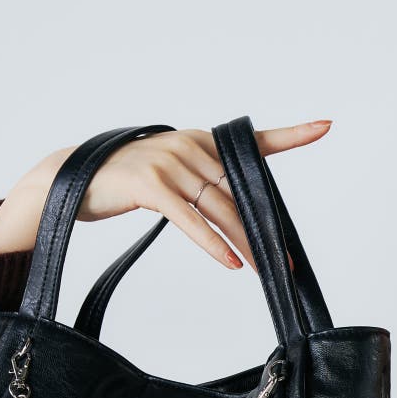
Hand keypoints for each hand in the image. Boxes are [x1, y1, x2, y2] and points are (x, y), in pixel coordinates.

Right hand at [0, 121, 333, 268]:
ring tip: (265, 270)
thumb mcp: (168, 175)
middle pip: (239, 193)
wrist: (72, 179)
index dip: (290, 135)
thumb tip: (233, 215)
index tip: (324, 127)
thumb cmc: (123, 182)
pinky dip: (212, 243)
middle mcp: (189, 146)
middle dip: (264, 230)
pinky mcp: (150, 186)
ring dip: (245, 244)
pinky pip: (191, 220)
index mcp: (198, 141)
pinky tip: (231, 263)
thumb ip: (200, 184)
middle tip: (286, 261)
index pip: (251, 141)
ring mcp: (169, 163)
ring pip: (220, 209)